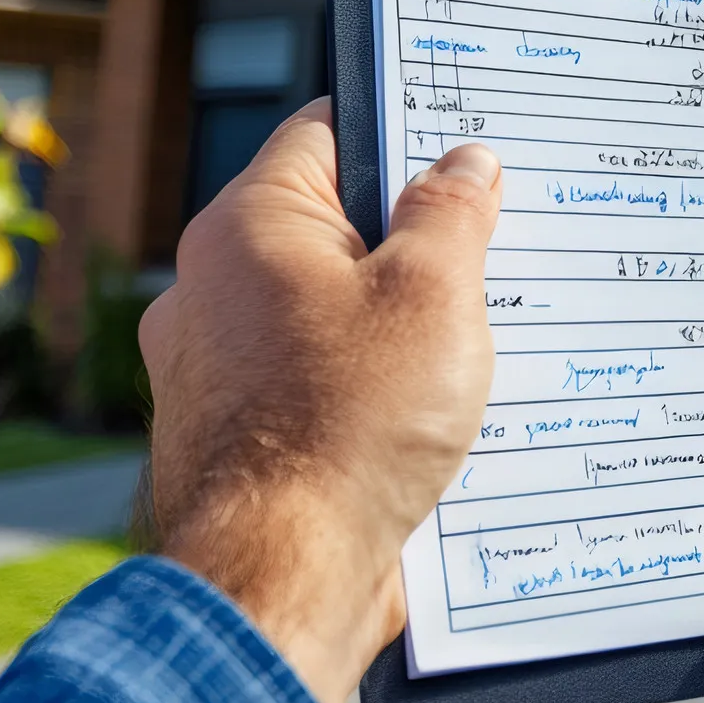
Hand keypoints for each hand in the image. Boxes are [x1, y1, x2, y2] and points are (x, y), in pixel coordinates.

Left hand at [137, 99, 501, 702]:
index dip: (404, 126)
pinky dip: (369, 388)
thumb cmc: (349, 423)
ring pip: (327, 312)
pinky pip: (314, 384)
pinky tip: (430, 413)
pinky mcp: (235, 439)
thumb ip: (453, 214)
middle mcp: (209, 289)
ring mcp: (214, 369)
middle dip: (415, 236)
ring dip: (396, 321)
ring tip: (473, 341)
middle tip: (494, 246)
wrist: (281, 576)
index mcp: (247, 228)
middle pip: (332, 226)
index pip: (327, 133)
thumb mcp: (434, 294)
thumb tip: (464, 164)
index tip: (467, 136)